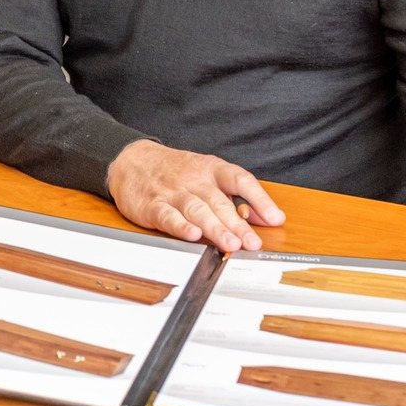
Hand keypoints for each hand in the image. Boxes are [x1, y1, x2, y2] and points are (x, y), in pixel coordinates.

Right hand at [106, 140, 284, 251]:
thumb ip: (237, 197)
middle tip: (252, 243)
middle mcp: (194, 180)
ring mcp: (173, 192)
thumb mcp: (208, 175)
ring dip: (215, 227)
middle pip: (219, 202)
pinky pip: (168, 215)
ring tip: (230, 244)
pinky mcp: (152, 205)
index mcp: (212, 170)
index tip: (274, 218)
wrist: (132, 161)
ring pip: (197, 210)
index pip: (240, 181)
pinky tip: (192, 235)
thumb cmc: (174, 171)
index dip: (260, 199)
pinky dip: (180, 226)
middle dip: (238, 224)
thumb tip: (268, 217)